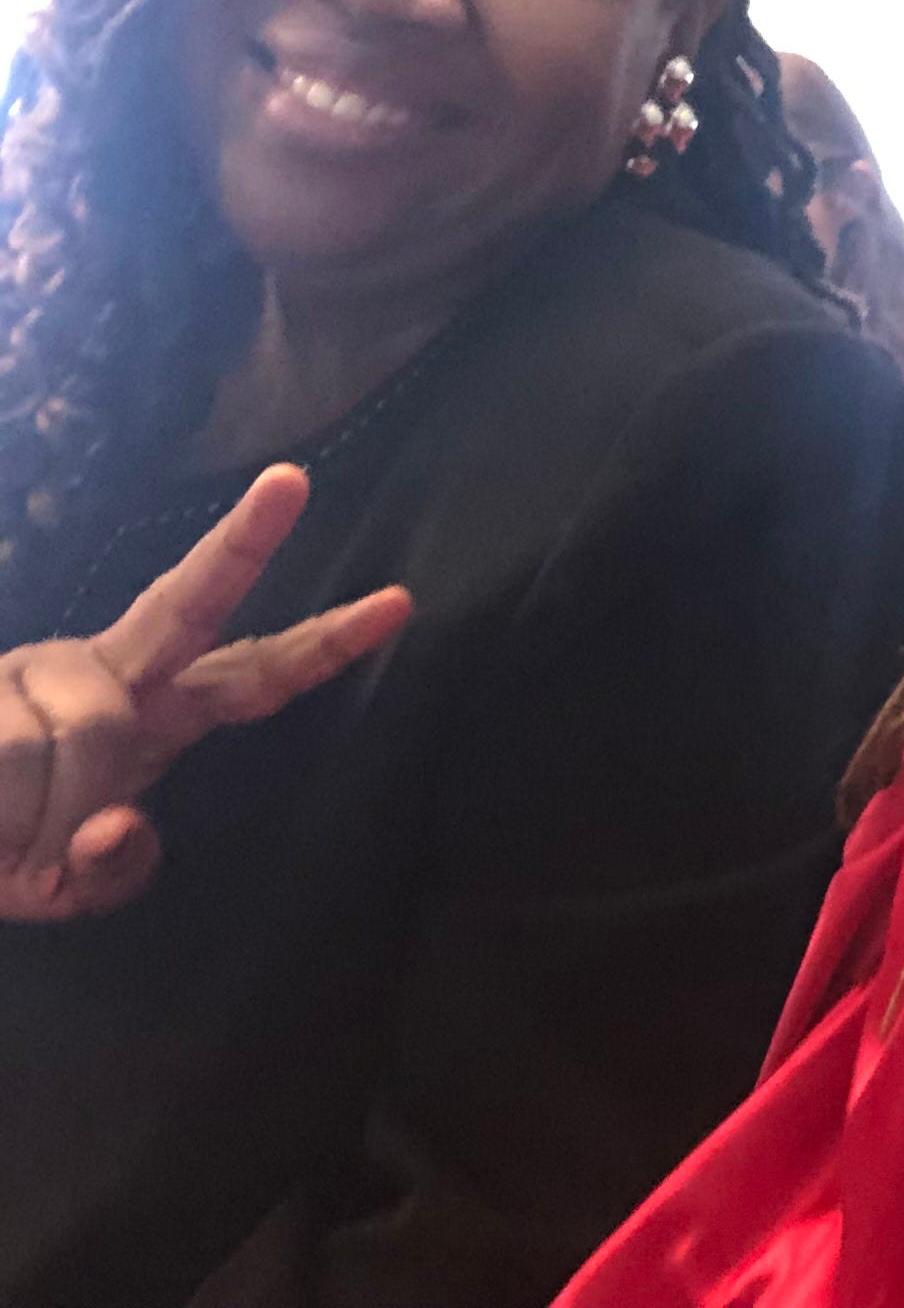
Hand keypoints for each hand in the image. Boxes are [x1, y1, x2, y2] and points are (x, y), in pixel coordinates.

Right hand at [0, 466, 412, 921]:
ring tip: (12, 835)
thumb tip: (117, 827)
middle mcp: (113, 669)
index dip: (327, 645)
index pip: (257, 676)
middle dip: (246, 541)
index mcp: (162, 712)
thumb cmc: (8, 850)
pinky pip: (15, 751)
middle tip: (294, 479)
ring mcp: (48, 664)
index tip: (400, 602)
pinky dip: (5, 813)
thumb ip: (113, 871)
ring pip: (86, 733)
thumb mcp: (69, 887)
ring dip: (43, 816)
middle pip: (192, 602)